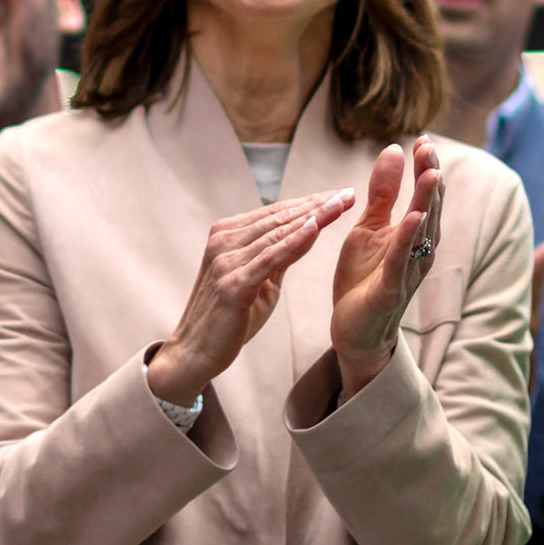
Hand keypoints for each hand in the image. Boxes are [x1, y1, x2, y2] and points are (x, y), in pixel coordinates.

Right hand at [146, 191, 355, 408]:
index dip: (310, 202)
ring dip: (312, 216)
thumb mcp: (262, 280)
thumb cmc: (231, 316)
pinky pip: (269, 258)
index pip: (276, 213)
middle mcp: (224, 241)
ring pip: (277, 233)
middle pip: (279, 217)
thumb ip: (282, 255)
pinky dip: (293, 241)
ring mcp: (225, 261)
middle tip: (348, 193)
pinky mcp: (232, 284)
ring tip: (341, 204)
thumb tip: (310, 228)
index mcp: (228, 235)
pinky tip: (314, 227)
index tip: (340, 194)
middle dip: (317, 204)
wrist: (195, 351)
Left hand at [329, 139, 447, 397]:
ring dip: (427, 202)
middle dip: (431, 177)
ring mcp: (407, 270)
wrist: (354, 330)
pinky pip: (401, 261)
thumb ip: (382, 192)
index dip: (426, 166)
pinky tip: (412, 217)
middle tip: (429, 147)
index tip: (424, 138)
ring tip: (431, 173)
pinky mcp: (390, 290)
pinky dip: (408, 239)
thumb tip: (393, 150)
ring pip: (422, 232)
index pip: (426, 194)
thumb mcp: (369, 227)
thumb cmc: (366, 277)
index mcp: (414, 234)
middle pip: (431, 208)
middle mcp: (419, 250)